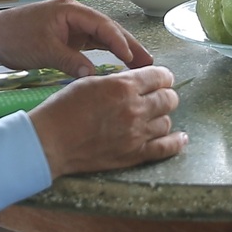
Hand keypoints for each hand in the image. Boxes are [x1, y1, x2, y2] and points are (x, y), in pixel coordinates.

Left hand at [0, 0, 156, 77]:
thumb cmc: (14, 37)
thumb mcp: (43, 50)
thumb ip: (69, 61)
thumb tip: (92, 75)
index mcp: (70, 11)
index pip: (102, 25)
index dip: (119, 42)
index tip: (132, 59)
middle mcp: (74, 14)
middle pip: (107, 29)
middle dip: (128, 45)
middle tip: (149, 63)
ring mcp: (71, 25)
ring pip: (102, 37)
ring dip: (120, 50)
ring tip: (140, 66)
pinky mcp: (67, 35)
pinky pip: (91, 43)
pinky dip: (105, 53)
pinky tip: (119, 64)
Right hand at [30, 65, 186, 176]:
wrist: (51, 142)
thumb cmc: (63, 110)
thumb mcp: (89, 82)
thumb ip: (117, 81)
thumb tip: (136, 81)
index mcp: (123, 86)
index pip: (160, 76)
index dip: (162, 76)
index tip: (161, 79)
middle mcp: (135, 109)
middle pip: (168, 98)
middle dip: (165, 95)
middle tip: (159, 96)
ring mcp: (136, 134)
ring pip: (167, 122)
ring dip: (162, 117)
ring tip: (154, 117)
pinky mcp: (134, 155)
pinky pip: (165, 148)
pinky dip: (176, 142)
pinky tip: (181, 139)